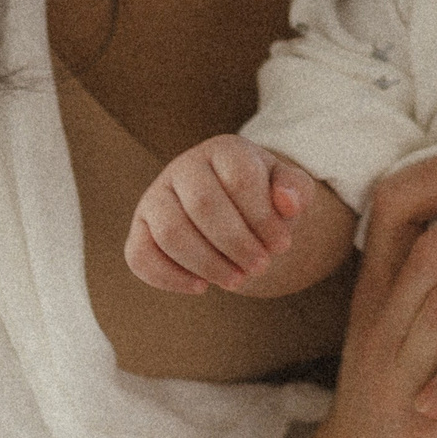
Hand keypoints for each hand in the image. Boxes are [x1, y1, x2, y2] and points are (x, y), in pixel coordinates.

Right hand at [126, 133, 314, 293]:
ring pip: (171, 232)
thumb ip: (297, 189)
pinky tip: (201, 287)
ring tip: (237, 280)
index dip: (263, 218)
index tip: (282, 245)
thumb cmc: (265, 197)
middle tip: (261, 267)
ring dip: (208, 264)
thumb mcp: (290, 188)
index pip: (239, 178)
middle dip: (237, 243)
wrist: (235, 210)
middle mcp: (183, 167)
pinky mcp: (139, 229)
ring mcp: (155, 197)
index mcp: (224, 150)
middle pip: (203, 205)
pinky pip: (140, 255)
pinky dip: (169, 277)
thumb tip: (288, 202)